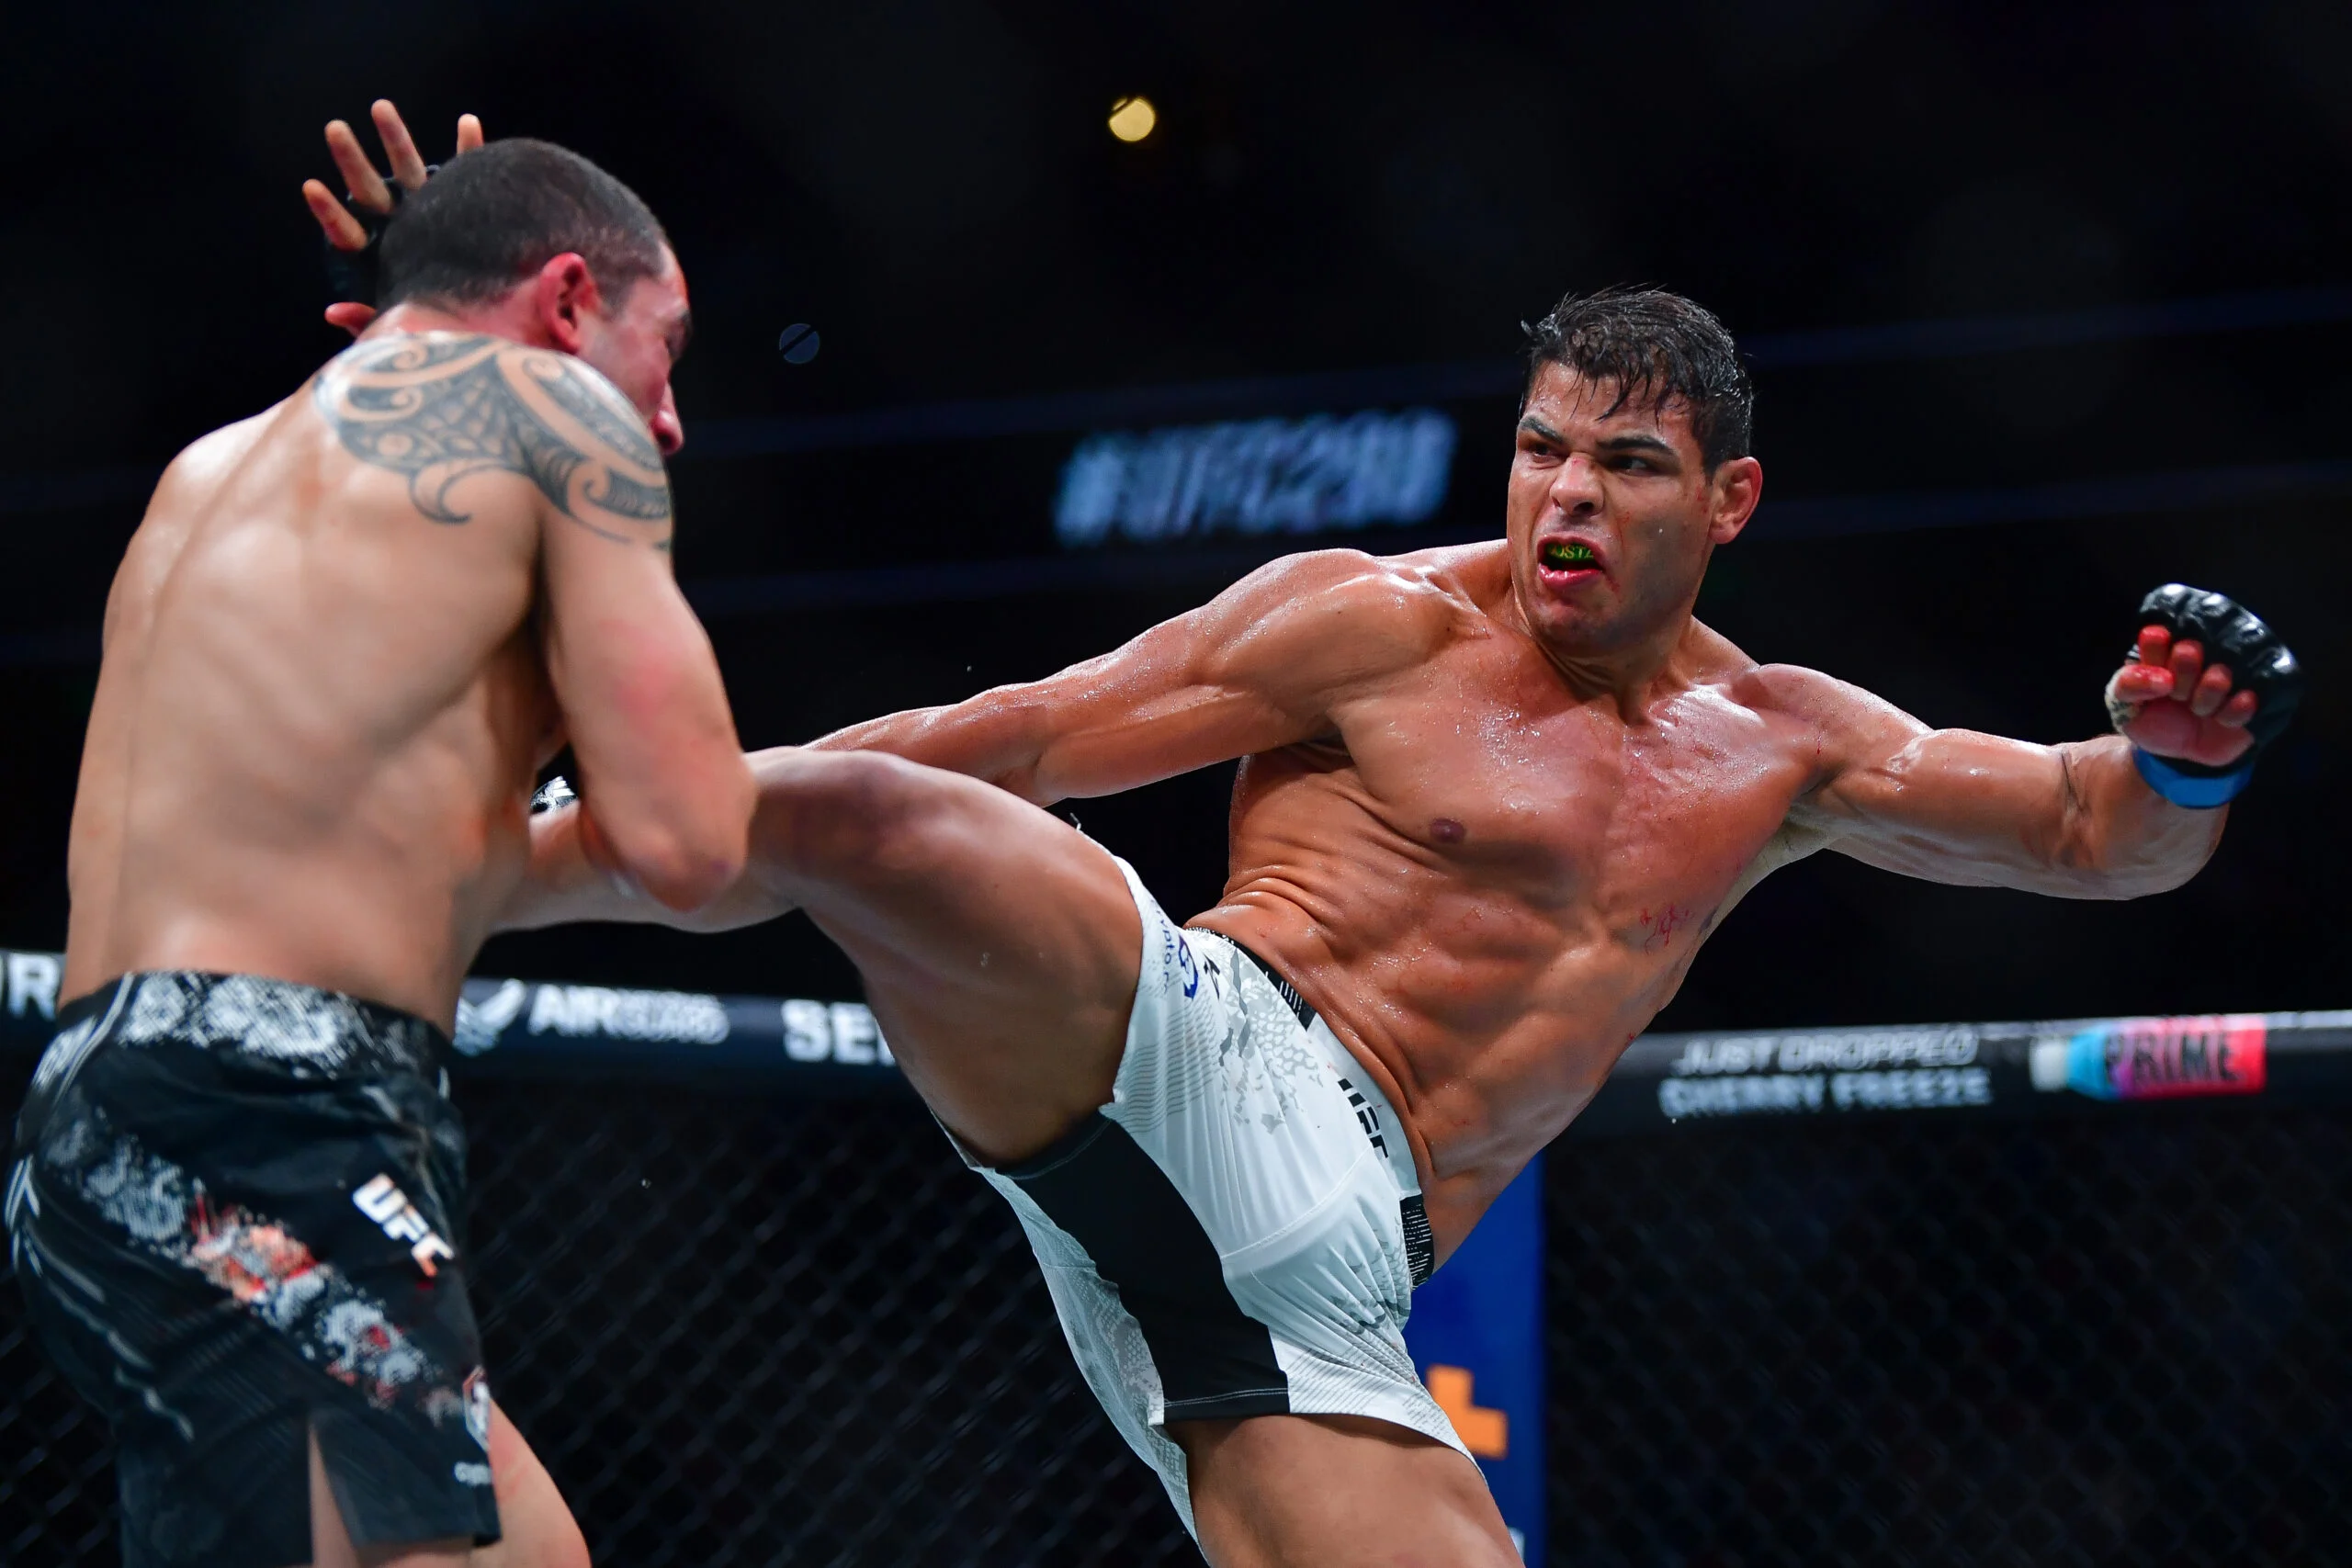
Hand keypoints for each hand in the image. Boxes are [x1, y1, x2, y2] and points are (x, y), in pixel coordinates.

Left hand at [303, 100, 483, 334]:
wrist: (484, 324)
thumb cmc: (434, 328)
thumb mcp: (398, 323)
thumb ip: (366, 319)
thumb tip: (331, 311)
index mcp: (378, 255)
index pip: (347, 233)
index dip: (330, 212)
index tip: (312, 186)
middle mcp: (398, 227)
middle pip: (369, 190)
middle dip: (351, 160)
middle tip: (334, 129)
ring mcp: (428, 213)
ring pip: (409, 170)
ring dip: (395, 138)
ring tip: (379, 106)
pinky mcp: (462, 209)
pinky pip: (467, 174)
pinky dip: (469, 149)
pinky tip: (469, 123)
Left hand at [2107, 624, 2259, 767]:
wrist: (2181, 753)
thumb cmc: (2155, 720)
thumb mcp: (2126, 706)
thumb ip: (2128, 685)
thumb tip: (2163, 678)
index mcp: (2168, 647)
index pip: (2160, 632)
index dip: (2156, 652)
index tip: (2158, 674)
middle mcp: (2204, 650)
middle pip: (2191, 648)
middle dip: (2180, 676)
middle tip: (2177, 694)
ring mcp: (2234, 670)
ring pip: (2221, 671)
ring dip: (2206, 695)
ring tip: (2199, 709)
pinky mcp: (2259, 694)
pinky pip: (2250, 697)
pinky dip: (2232, 712)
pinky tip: (2222, 719)